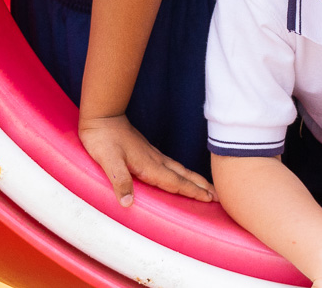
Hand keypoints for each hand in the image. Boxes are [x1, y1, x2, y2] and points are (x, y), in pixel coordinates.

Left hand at [77, 114, 213, 206]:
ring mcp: (153, 155)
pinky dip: (182, 173)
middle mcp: (155, 161)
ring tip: (207, 187)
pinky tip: (181, 175)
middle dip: (201, 186)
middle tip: (218, 196)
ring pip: (179, 170)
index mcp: (149, 166)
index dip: (192, 191)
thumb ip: (120, 181)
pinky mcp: (147, 152)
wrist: (103, 117)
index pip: (176, 182)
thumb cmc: (104, 139)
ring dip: (195, 179)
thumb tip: (128, 203)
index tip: (210, 199)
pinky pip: (171, 166)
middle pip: (184, 176)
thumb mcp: (108, 161)